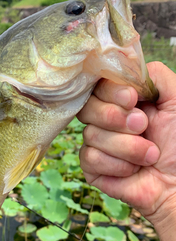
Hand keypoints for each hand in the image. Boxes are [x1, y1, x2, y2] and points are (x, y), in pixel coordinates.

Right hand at [77, 61, 175, 227]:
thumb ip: (153, 75)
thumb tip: (124, 70)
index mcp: (125, 101)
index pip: (99, 85)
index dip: (111, 92)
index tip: (132, 100)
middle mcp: (108, 119)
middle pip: (88, 108)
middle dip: (117, 119)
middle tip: (144, 127)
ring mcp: (98, 143)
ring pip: (91, 135)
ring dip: (127, 147)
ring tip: (150, 155)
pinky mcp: (93, 167)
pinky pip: (89, 157)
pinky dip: (117, 165)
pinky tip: (133, 170)